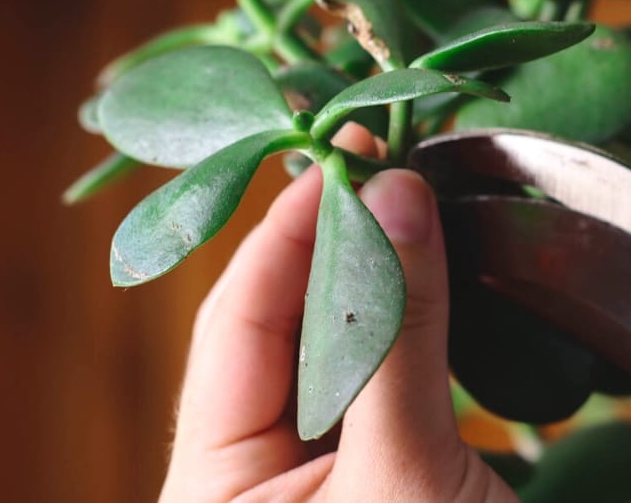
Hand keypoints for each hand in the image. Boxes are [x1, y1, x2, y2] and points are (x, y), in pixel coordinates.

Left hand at [160, 125, 516, 501]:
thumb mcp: (405, 464)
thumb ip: (395, 333)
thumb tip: (399, 195)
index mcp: (214, 487)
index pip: (235, 325)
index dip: (287, 232)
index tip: (341, 160)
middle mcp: (245, 473)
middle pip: (273, 325)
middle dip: (322, 241)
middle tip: (371, 160)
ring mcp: (306, 470)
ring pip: (324, 342)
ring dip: (363, 270)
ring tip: (397, 194)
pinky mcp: (368, 466)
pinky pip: (368, 370)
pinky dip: (394, 316)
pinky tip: (415, 260)